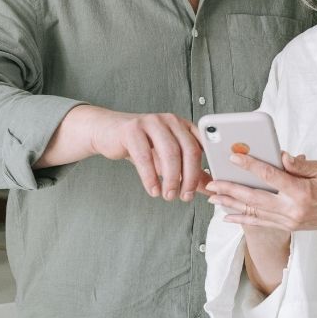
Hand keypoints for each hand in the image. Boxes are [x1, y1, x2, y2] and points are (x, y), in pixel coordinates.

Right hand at [81, 106, 206, 200]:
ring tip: (168, 195)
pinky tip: (153, 189)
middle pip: (189, 150)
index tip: (205, 189)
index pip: (202, 146)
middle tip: (184, 197)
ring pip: (169, 153)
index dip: (205, 168)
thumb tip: (208, 189)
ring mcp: (151, 122)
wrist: (107, 132)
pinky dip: (150, 177)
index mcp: (183, 125)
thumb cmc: (140, 145)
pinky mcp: (132, 130)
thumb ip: (188, 171)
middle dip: (189, 177)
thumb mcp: (166, 158)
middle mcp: (170, 121)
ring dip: (171, 179)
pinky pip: (145, 156)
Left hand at [206, 152, 316, 251]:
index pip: (270, 176)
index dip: (249, 165)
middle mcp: (292, 210)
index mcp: (301, 193)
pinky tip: (228, 215)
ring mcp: (289, 221)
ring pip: (253, 212)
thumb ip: (300, 164)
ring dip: (231, 204)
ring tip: (213, 197)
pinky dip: (243, 218)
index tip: (233, 156)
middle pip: (254, 198)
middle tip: (211, 182)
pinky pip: (261, 223)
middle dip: (230, 189)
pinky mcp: (288, 227)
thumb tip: (281, 156)